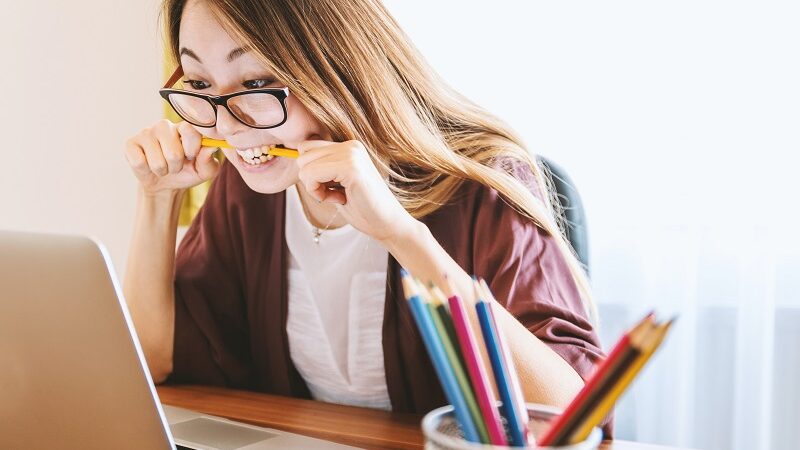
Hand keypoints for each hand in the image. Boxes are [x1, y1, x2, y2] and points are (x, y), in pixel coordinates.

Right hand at [125, 119, 220, 195]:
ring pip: (157, 162)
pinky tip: (147, 165)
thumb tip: (212, 147)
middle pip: (173, 153)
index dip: (192, 149)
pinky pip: (139, 163)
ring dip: (162, 171)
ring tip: (163, 166)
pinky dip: (146, 171)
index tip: (191, 157)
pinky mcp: (130, 143)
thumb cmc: (187, 172)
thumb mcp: (204, 171)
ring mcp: (146, 132)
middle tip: (175, 165)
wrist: (165, 184)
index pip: (190, 130)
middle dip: (176, 167)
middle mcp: (165, 125)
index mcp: (185, 127)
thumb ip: (209, 160)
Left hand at [294, 139, 416, 242]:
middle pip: (302, 155)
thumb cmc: (362, 208)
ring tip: (338, 196)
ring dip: (315, 187)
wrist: (388, 224)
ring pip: (304, 165)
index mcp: (349, 146)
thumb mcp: (337, 183)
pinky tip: (339, 199)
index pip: (307, 147)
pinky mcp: (350, 167)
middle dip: (311, 179)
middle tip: (334, 194)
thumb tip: (296, 157)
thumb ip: (322, 168)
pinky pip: (312, 175)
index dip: (311, 172)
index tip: (330, 188)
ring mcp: (351, 154)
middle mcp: (350, 145)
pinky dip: (318, 192)